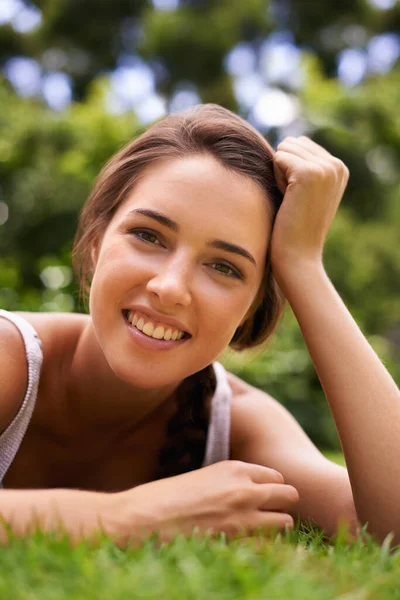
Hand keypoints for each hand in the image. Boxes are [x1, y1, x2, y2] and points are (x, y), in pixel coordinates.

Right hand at [114, 461, 298, 546]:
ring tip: (258, 532)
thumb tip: (249, 495)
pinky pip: (270, 545)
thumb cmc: (167, 497)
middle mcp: (245, 488)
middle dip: (282, 505)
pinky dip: (265, 547)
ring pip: (287, 521)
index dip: (270, 488)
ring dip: (277, 527)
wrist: (143, 517)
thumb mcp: (204, 478)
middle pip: (289, 494)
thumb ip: (230, 484)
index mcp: (235, 468)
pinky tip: (248, 547)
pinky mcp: (238, 541)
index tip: (262, 498)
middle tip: (267, 515)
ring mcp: (244, 515)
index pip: (276, 476)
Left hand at [271, 136, 348, 274]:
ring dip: (279, 173)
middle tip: (293, 199)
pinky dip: (276, 178)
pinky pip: (278, 157)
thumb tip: (287, 142)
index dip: (290, 169)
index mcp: (340, 168)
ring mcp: (325, 168)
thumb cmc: (295, 227)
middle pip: (292, 144)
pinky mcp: (309, 173)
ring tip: (291, 199)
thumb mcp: (305, 192)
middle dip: (284, 169)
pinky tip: (287, 199)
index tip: (299, 196)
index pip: (301, 144)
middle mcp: (337, 165)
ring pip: (284, 149)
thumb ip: (304, 166)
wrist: (298, 256)